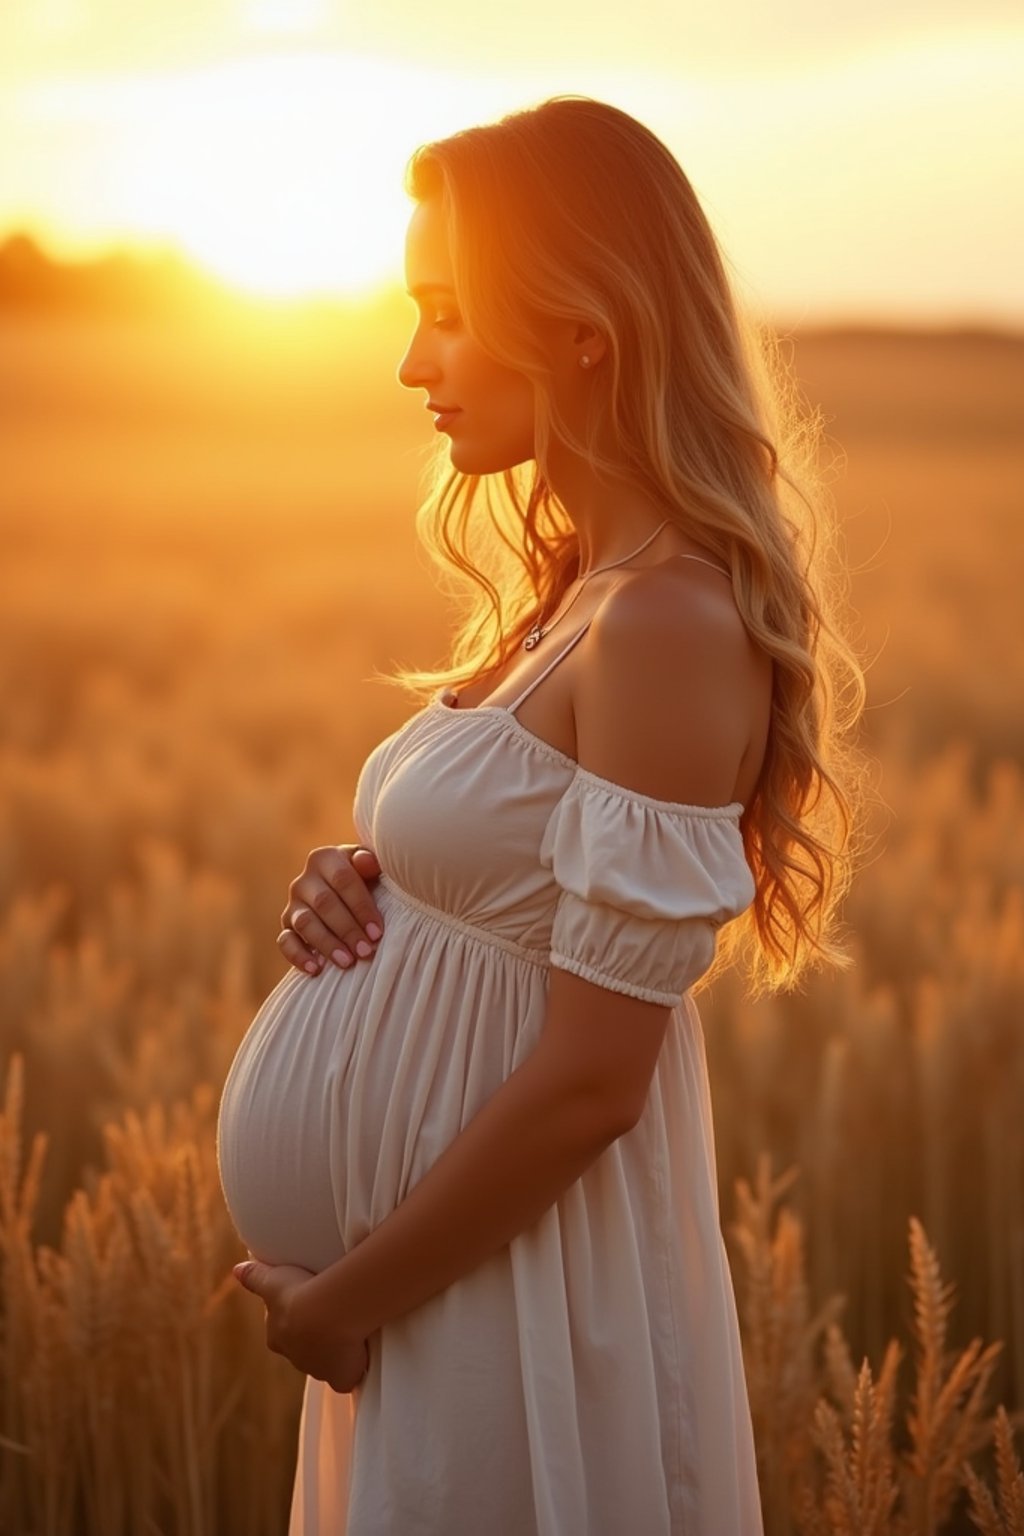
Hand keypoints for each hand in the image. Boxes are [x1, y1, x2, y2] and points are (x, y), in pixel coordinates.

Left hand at [232, 1259, 370, 1391]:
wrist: (329, 1314)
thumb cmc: (300, 1293)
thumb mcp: (272, 1280)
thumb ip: (254, 1277)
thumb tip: (237, 1269)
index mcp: (277, 1337)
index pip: (282, 1332)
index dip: (294, 1320)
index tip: (308, 1306)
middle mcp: (295, 1357)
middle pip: (304, 1349)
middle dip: (314, 1339)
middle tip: (331, 1318)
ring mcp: (319, 1370)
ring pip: (325, 1363)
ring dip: (334, 1352)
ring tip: (350, 1331)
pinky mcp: (341, 1378)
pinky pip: (345, 1377)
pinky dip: (351, 1371)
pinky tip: (361, 1358)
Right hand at [278, 844, 383, 974]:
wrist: (347, 895)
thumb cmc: (366, 880)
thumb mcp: (371, 868)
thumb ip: (371, 862)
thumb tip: (366, 862)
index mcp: (326, 858)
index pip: (343, 880)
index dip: (361, 907)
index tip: (377, 932)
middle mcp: (305, 880)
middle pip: (324, 903)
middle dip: (347, 929)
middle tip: (365, 951)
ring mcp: (293, 903)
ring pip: (305, 923)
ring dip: (326, 943)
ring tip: (347, 962)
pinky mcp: (286, 926)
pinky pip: (285, 941)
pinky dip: (298, 955)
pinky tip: (315, 969)